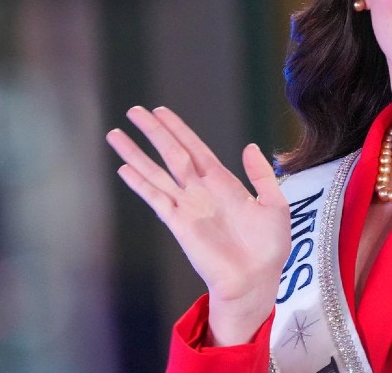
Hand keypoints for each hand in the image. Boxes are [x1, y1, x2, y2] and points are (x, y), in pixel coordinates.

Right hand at [107, 106, 290, 345]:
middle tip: (134, 110)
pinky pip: (156, 198)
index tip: (161, 111)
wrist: (257, 281)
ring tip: (116, 134)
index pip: (196, 148)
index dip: (179, 129)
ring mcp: (188, 207)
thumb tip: (250, 146)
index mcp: (224, 183)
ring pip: (157, 172)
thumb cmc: (269, 248)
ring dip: (136, 153)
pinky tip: (125, 169)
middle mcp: (201, 191)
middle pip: (172, 153)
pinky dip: (140, 184)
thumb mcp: (275, 205)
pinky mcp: (179, 224)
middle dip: (153, 132)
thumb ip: (262, 175)